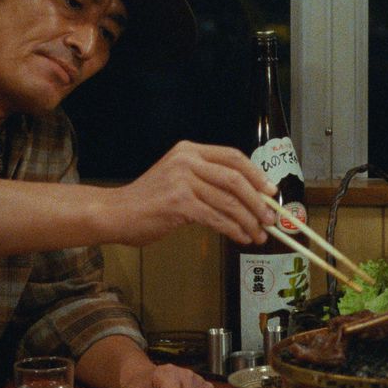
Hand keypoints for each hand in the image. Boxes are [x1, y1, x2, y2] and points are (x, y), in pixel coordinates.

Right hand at [115, 141, 276, 245]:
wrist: (116, 213)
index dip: (256, 175)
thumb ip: (207, 181)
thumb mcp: (178, 179)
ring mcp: (182, 181)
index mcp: (189, 151)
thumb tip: (247, 199)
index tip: (271, 191)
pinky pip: (216, 217)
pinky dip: (233, 229)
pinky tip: (240, 237)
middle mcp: (187, 161)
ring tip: (258, 234)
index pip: (233, 157)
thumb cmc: (149, 202)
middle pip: (235, 179)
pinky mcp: (179, 203)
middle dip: (258, 201)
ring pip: (228, 201)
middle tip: (270, 218)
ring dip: (248, 220)